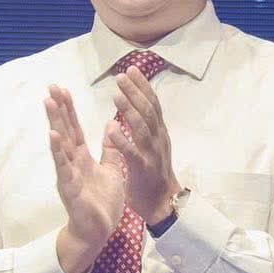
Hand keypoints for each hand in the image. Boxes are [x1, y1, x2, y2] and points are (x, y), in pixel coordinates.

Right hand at [45, 86, 126, 272]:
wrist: (99, 230)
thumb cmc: (102, 202)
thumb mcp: (112, 169)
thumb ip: (109, 148)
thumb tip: (111, 125)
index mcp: (82, 157)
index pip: (74, 128)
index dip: (69, 109)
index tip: (63, 90)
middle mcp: (72, 162)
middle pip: (64, 130)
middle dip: (58, 109)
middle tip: (51, 87)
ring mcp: (68, 173)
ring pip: (60, 144)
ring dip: (54, 123)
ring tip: (48, 103)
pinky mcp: (69, 187)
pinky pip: (63, 167)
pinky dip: (58, 151)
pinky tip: (53, 136)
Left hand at [109, 67, 180, 223]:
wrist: (162, 203)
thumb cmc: (152, 173)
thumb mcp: (152, 145)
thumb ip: (145, 126)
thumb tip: (139, 104)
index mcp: (158, 133)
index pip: (152, 104)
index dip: (142, 86)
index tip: (132, 69)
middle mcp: (158, 139)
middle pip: (147, 111)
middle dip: (135, 92)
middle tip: (122, 75)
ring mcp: (152, 154)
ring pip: (142, 128)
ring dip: (129, 110)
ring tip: (116, 95)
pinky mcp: (143, 169)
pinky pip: (132, 153)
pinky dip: (122, 139)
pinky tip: (111, 127)